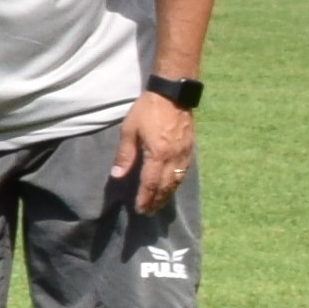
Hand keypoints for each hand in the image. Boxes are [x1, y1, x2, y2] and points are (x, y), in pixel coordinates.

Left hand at [113, 93, 196, 212]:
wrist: (173, 95)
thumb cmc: (147, 111)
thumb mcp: (129, 130)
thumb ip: (125, 155)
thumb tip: (117, 175)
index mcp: (158, 154)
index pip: (151, 182)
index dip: (145, 198)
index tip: (140, 209)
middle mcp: (174, 158)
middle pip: (166, 186)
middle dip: (157, 200)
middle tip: (149, 212)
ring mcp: (185, 154)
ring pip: (177, 181)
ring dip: (167, 194)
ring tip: (159, 204)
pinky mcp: (190, 149)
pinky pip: (184, 172)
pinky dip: (177, 183)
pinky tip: (171, 187)